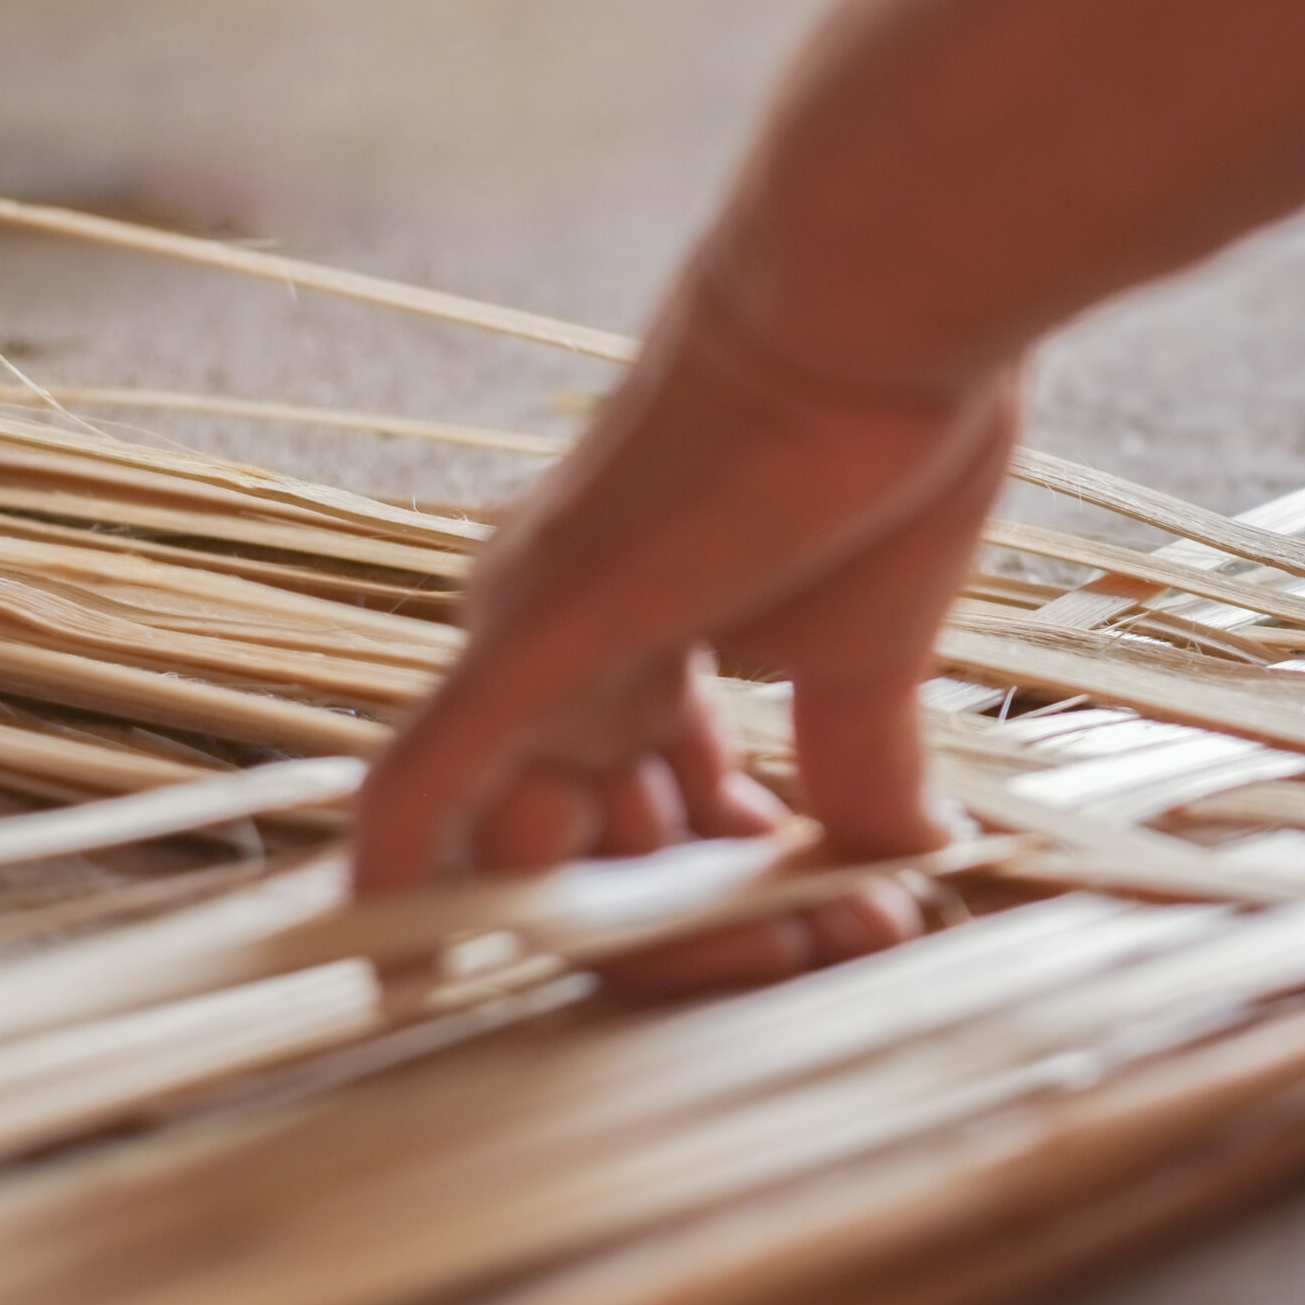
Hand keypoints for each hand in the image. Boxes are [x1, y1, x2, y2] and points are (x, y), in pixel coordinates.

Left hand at [354, 278, 1020, 988]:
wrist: (871, 315)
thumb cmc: (881, 453)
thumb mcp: (876, 649)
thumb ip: (862, 765)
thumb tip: (909, 869)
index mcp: (640, 652)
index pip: (660, 827)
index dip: (760, 900)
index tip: (886, 926)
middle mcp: (561, 658)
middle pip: (602, 864)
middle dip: (721, 935)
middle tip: (852, 953)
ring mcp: (532, 651)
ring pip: (544, 864)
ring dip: (667, 939)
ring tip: (805, 956)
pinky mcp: (522, 640)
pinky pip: (419, 792)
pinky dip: (401, 892)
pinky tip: (395, 989)